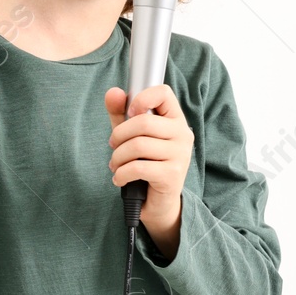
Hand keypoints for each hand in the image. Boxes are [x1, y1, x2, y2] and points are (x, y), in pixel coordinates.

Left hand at [105, 84, 192, 225]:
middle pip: (143, 122)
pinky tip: (119, 178)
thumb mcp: (130, 136)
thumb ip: (120, 114)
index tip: (129, 114)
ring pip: (138, 145)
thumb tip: (112, 92)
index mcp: (175, 119)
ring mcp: (180, 155)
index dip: (141, 98)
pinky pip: (138, 167)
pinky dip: (121, 174)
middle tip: (113, 146)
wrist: (158, 202)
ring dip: (118, 157)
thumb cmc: (146, 163)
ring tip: (116, 165)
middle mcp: (182, 134)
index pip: (163, 92)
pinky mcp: (172, 175)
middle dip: (119, 135)